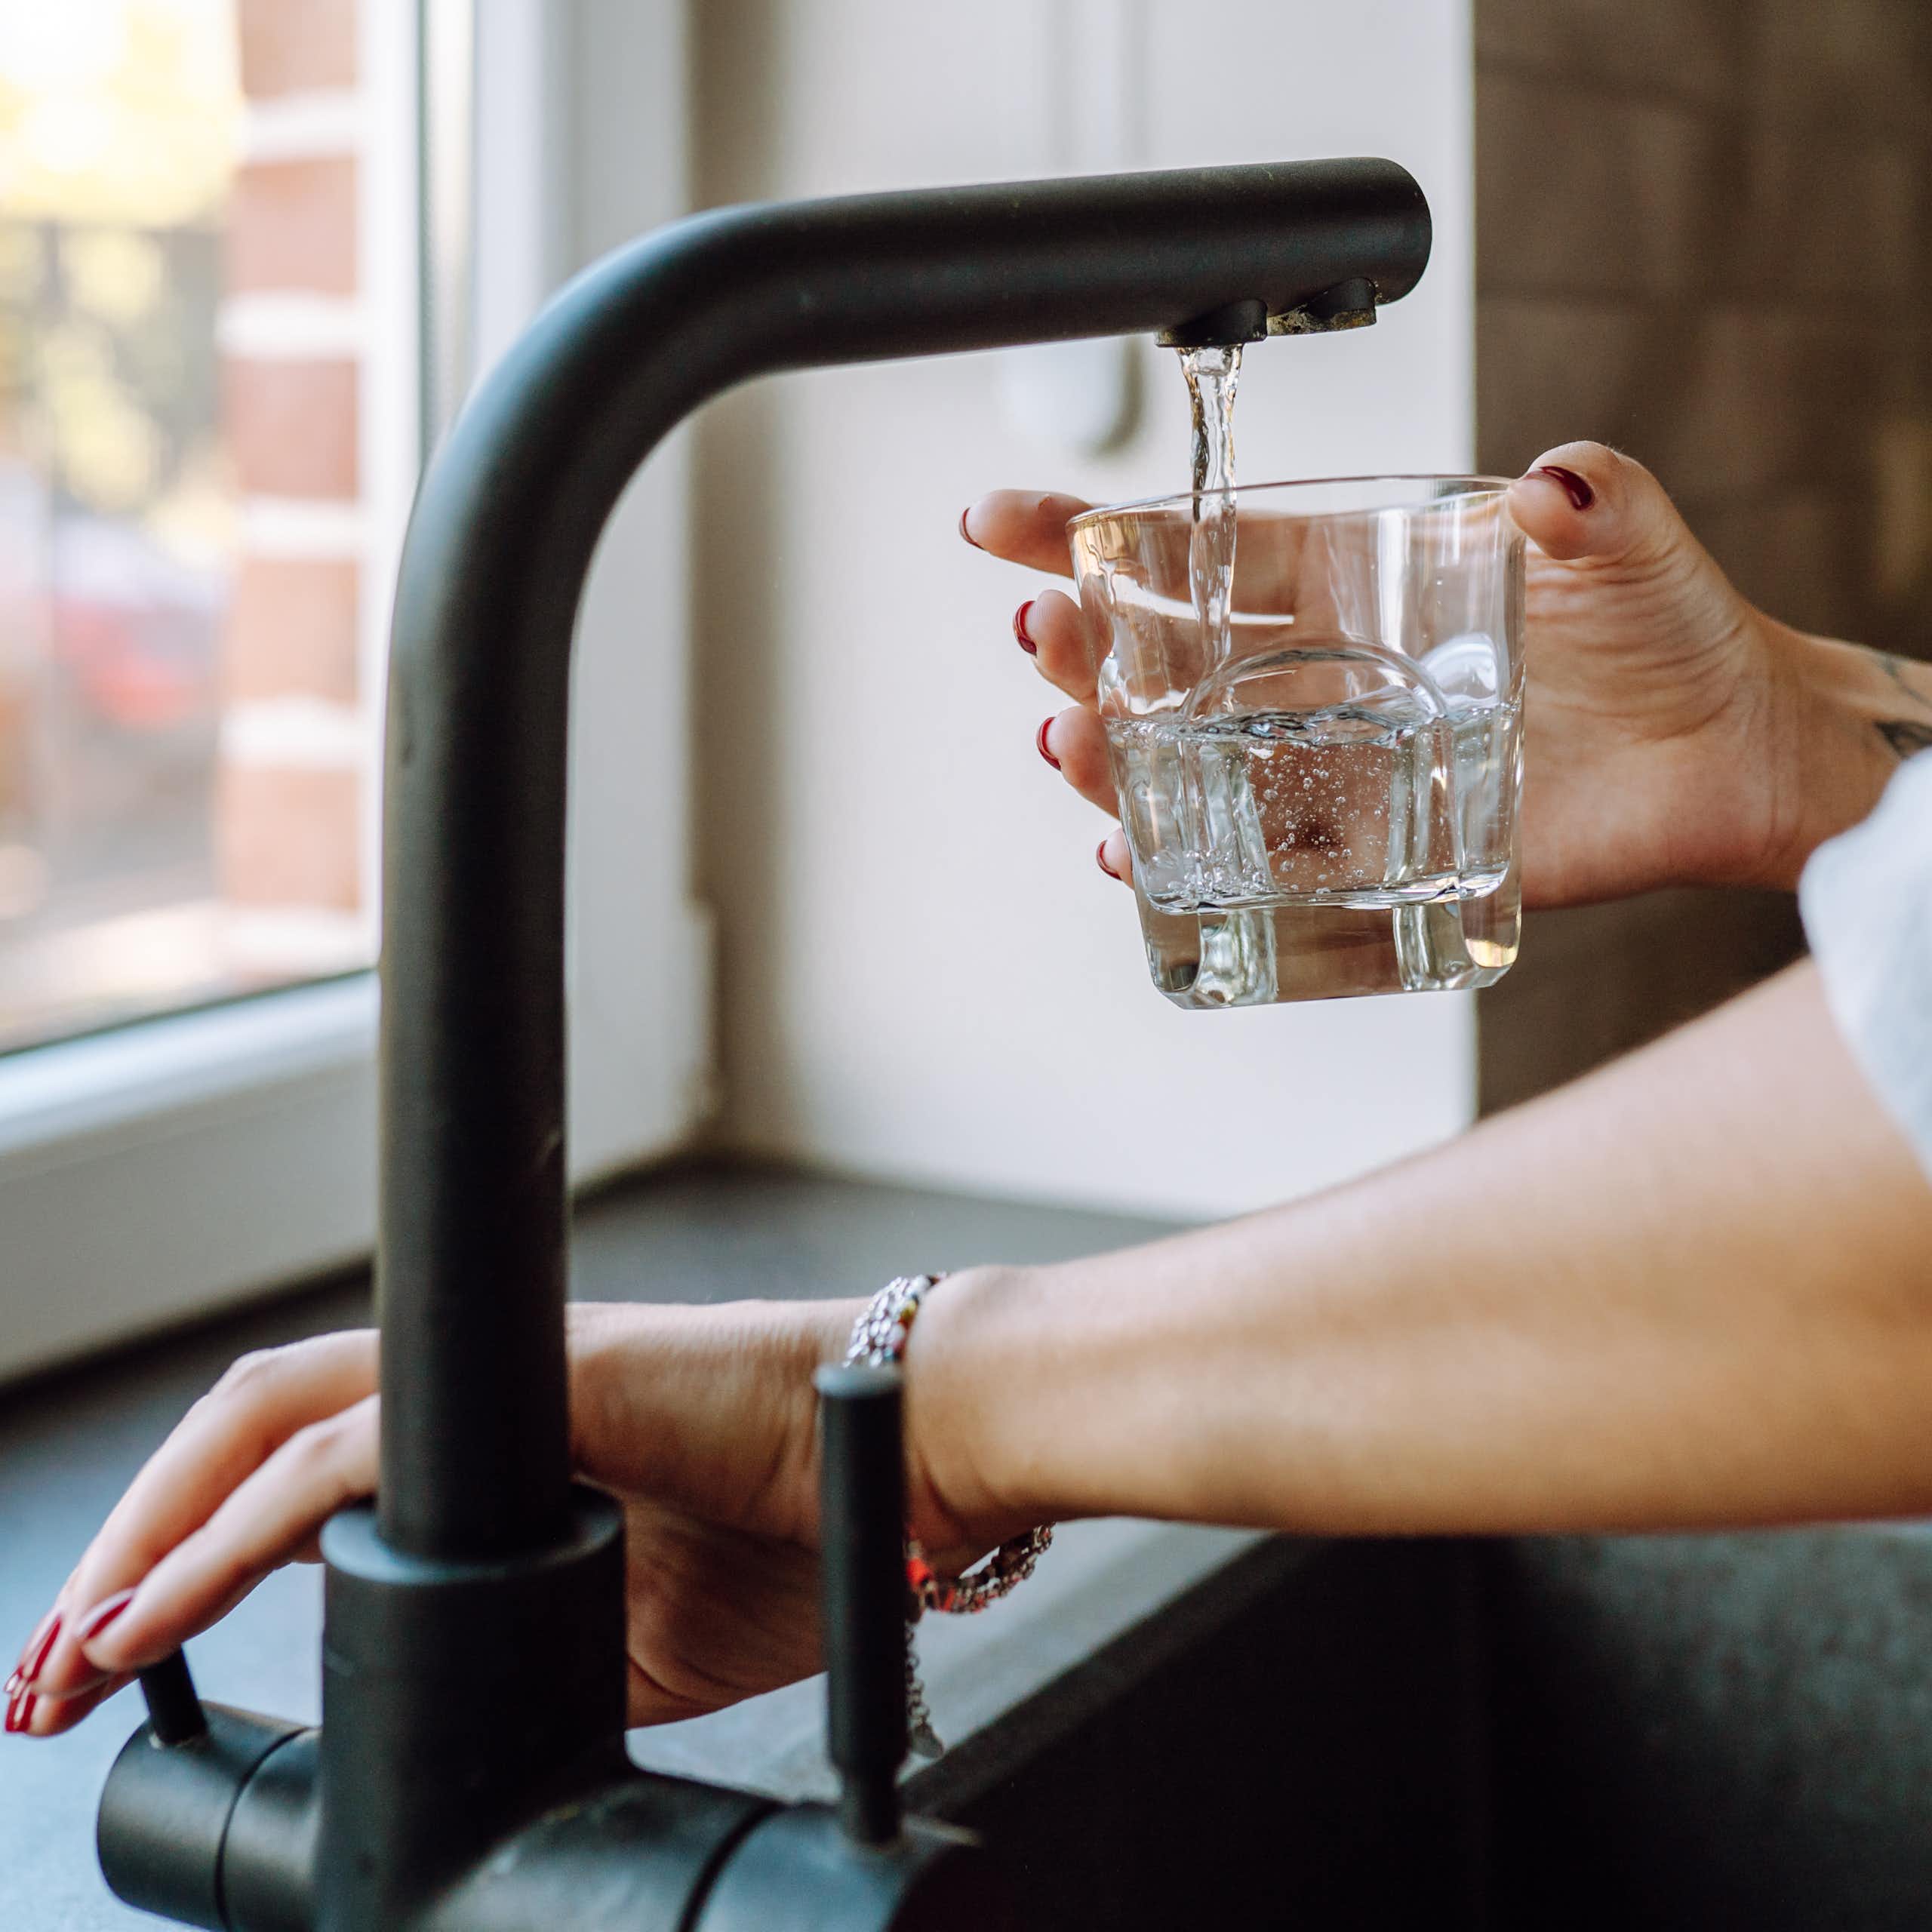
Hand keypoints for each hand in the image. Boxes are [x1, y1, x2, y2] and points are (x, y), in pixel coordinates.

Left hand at [3, 1297, 999, 1739]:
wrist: (902, 1457)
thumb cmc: (786, 1531)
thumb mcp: (602, 1634)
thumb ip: (489, 1642)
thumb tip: (393, 1708)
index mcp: (481, 1445)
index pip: (287, 1475)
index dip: (176, 1561)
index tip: (101, 1673)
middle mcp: (472, 1395)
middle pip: (241, 1431)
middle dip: (123, 1555)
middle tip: (38, 1685)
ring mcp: (501, 1384)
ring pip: (266, 1421)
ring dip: (146, 1540)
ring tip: (67, 1660)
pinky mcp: (542, 1387)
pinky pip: (347, 1457)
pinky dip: (229, 1540)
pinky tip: (155, 1615)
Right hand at [963, 441, 1902, 904]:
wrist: (1727, 753)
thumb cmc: (1675, 631)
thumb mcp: (1631, 541)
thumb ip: (1595, 499)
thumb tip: (1553, 482)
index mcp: (1357, 581)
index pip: (1207, 550)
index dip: (1098, 533)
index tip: (1006, 525)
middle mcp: (1327, 673)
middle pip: (1171, 658)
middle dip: (1086, 644)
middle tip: (1037, 637)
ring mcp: (1339, 763)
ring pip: (1191, 760)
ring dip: (1112, 754)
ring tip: (1065, 742)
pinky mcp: (1374, 847)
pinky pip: (1257, 858)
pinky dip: (1184, 858)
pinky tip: (1129, 849)